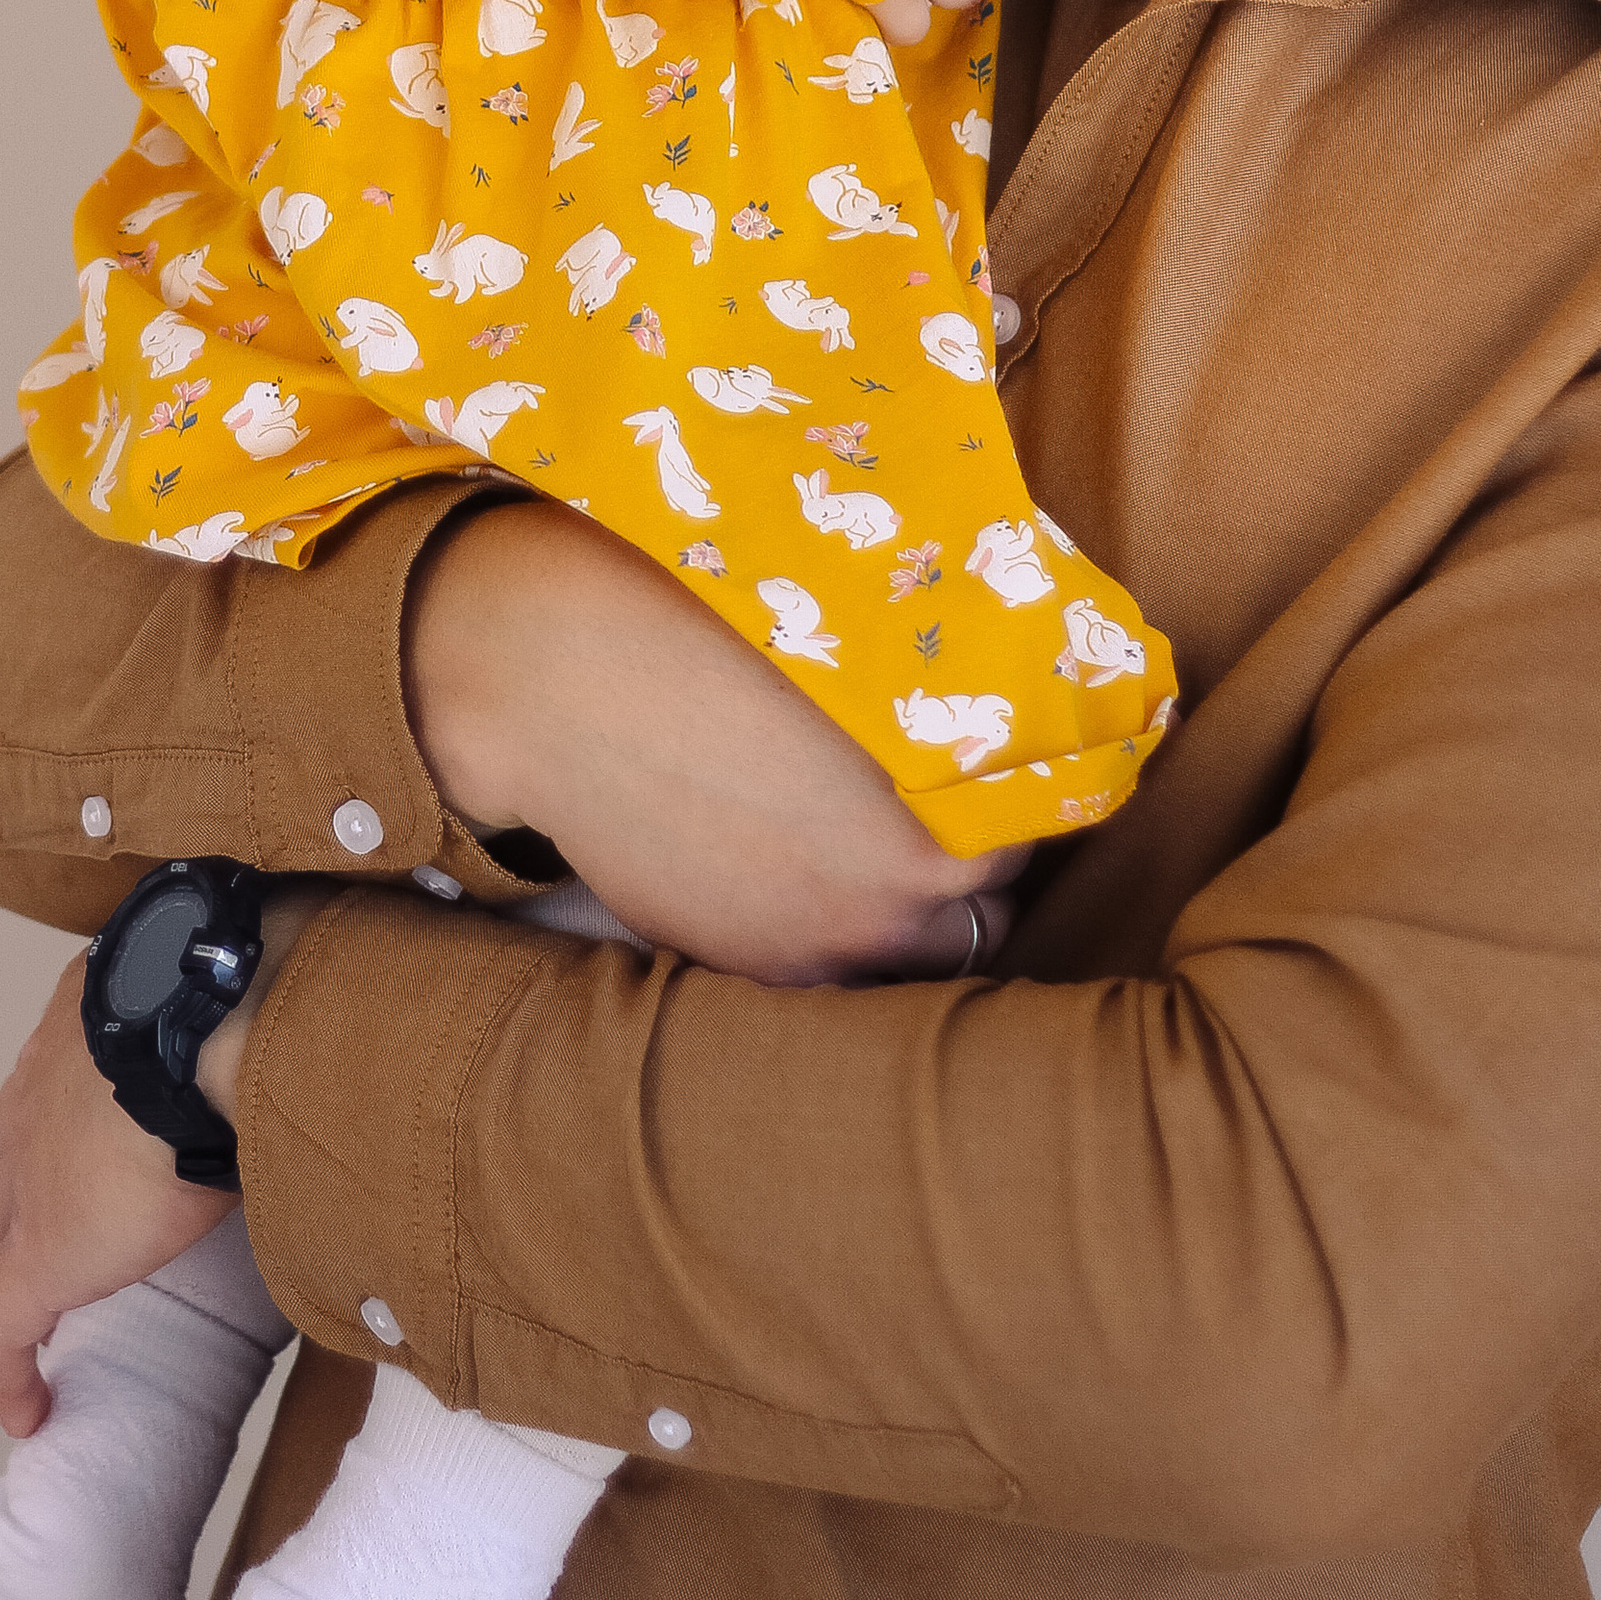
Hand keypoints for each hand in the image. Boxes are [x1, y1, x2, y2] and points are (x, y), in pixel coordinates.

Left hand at [0, 885, 325, 1433]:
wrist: (208, 1027)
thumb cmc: (248, 1008)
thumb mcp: (248, 1012)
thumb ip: (266, 1031)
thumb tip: (349, 1048)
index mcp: (90, 1036)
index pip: (65, 1092)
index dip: (80, 1136)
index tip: (111, 1166)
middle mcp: (40, 1094)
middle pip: (15, 1160)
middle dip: (37, 1195)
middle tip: (86, 1230)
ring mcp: (27, 1173)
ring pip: (0, 1226)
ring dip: (28, 1255)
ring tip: (63, 1305)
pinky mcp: (34, 1254)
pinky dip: (6, 1370)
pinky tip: (30, 1413)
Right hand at [407, 501, 1027, 985]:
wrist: (563, 687)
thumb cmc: (704, 625)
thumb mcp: (853, 646)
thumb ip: (931, 695)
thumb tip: (995, 685)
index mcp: (946, 811)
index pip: (1037, 827)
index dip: (1019, 789)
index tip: (994, 763)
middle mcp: (900, 900)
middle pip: (988, 909)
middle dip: (973, 866)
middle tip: (940, 812)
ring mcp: (820, 947)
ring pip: (915, 958)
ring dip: (912, 920)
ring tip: (878, 857)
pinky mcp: (750, 968)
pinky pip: (831, 974)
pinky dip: (836, 939)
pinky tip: (808, 881)